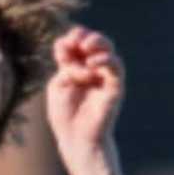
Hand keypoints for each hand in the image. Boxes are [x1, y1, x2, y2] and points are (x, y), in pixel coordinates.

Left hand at [46, 27, 123, 170]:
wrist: (76, 138)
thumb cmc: (64, 115)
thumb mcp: (58, 85)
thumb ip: (65, 64)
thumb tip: (69, 44)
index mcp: (76, 67)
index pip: (76, 44)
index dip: (71, 40)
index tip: (62, 47)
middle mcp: (92, 69)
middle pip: (94, 42)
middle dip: (84, 36)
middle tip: (76, 40)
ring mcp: (105, 75)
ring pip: (107, 49)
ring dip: (97, 42)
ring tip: (85, 46)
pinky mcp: (115, 85)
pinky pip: (116, 66)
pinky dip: (105, 60)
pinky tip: (93, 63)